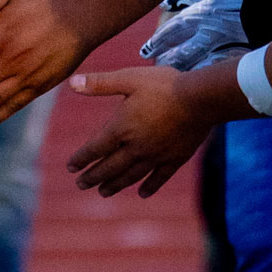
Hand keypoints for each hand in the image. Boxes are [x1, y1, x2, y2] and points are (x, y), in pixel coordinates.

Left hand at [65, 64, 217, 198]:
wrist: (201, 99)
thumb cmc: (164, 86)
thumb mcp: (129, 78)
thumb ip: (100, 83)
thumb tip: (71, 83)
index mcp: (121, 128)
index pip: (95, 148)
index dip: (81, 158)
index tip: (71, 167)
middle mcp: (136, 147)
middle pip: (110, 167)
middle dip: (93, 177)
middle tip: (81, 185)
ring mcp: (156, 155)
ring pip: (131, 176)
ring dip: (115, 185)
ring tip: (103, 192)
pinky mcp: (175, 159)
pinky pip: (159, 177)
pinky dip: (149, 186)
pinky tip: (142, 193)